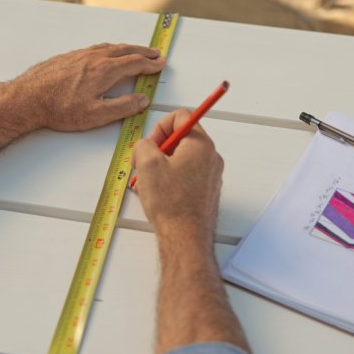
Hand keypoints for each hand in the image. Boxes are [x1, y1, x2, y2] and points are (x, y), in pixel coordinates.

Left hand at [11, 43, 164, 131]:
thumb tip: (141, 100)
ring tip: (135, 52)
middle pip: (125, 50)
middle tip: (154, 54)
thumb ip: (123, 107)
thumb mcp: (97, 115)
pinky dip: (109, 49)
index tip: (159, 64)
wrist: (28, 98)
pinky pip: (95, 48)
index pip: (134, 64)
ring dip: (126, 49)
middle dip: (142, 52)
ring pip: (110, 47)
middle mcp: (94, 58)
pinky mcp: (69, 57)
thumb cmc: (58, 109)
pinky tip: (106, 54)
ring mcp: (80, 55)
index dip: (150, 64)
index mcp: (104, 71)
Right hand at [132, 109, 223, 241]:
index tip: (150, 145)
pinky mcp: (206, 192)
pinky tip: (159, 195)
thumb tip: (144, 146)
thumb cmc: (172, 204)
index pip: (181, 116)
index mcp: (200, 144)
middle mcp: (210, 157)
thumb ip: (143, 144)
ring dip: (162, 166)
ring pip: (182, 159)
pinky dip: (171, 180)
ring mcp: (210, 176)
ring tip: (149, 183)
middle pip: (181, 138)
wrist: (185, 237)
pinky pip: (186, 176)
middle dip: (158, 149)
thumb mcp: (147, 163)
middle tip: (145, 165)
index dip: (159, 127)